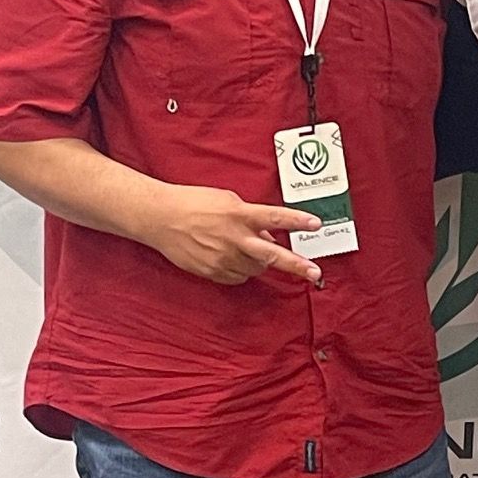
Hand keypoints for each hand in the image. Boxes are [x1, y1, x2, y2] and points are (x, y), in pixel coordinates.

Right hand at [148, 186, 322, 284]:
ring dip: (258, 260)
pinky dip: (240, 268)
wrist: (160, 218)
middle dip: (297, 265)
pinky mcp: (213, 272)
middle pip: (273, 255)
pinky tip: (228, 256)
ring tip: (242, 246)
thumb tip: (267, 235)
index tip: (316, 224)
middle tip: (315, 273)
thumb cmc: (193, 203)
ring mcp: (224, 258)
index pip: (275, 218)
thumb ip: (251, 217)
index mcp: (239, 214)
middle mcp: (234, 238)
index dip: (297, 221)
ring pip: (257, 268)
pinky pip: (238, 276)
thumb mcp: (227, 201)